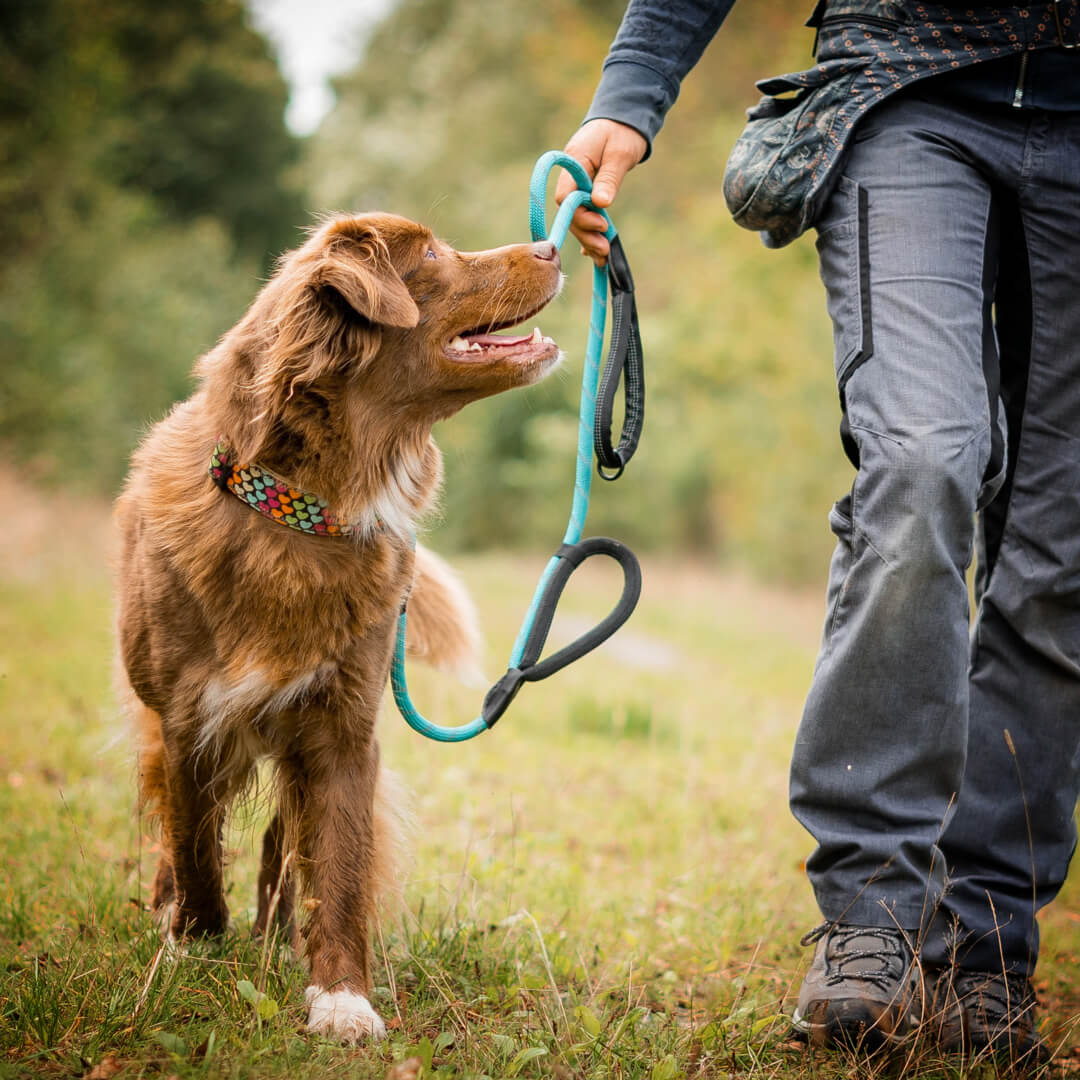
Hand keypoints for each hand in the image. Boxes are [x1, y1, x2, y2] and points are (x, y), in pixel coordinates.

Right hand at [556, 119, 646, 265]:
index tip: (602, 223)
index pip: (565, 198)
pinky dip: (589, 233)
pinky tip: (595, 251)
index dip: (580, 216)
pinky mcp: (584, 193)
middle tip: (605, 249)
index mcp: (572, 164)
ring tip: (604, 255)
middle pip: (570, 214)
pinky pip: (583, 216)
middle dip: (586, 233)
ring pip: (576, 218)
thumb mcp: (619, 153)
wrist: (623, 120)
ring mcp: (575, 186)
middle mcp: (569, 178)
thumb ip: (609, 178)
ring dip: (589, 238)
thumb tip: (600, 203)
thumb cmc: (622, 132)